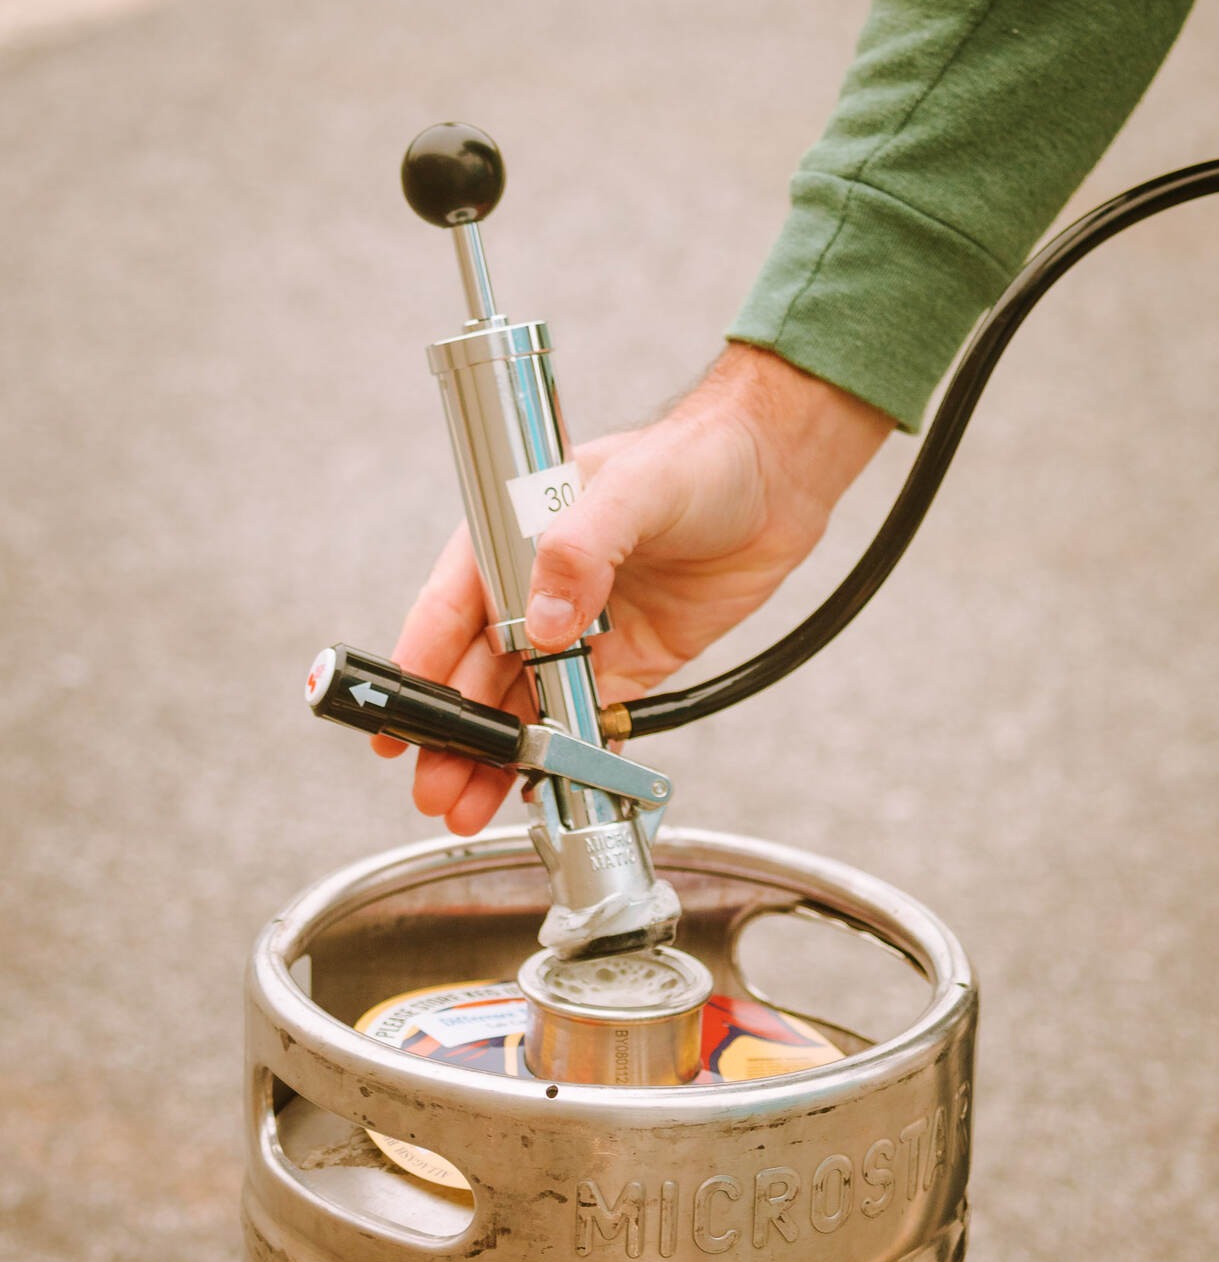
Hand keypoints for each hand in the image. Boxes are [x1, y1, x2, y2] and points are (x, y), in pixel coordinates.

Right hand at [372, 342, 893, 831]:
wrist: (778, 475)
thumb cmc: (699, 455)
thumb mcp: (634, 487)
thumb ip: (580, 549)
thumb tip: (542, 623)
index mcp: (514, 535)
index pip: (452, 607)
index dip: (419, 665)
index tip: (398, 718)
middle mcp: (537, 587)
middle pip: (476, 671)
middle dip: (453, 733)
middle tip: (432, 785)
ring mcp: (582, 630)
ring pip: (523, 705)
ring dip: (496, 757)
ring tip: (466, 805)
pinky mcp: (628, 663)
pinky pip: (585, 718)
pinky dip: (565, 756)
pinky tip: (542, 789)